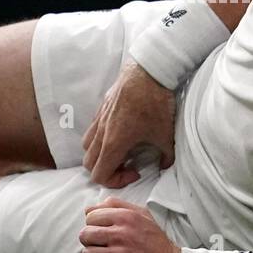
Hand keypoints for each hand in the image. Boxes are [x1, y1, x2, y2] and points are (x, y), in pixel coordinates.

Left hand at [80, 197, 180, 252]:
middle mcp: (122, 233)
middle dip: (91, 241)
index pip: (91, 216)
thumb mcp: (143, 216)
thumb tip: (88, 209)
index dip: (94, 224)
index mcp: (127, 216)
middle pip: (85, 234)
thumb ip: (117, 206)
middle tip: (104, 246)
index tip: (105, 231)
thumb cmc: (156, 243)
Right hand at [81, 60, 175, 187]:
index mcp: (114, 143)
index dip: (115, 181)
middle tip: (127, 165)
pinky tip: (120, 131)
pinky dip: (100, 137)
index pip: (99, 175)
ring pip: (86, 145)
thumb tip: (165, 165)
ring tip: (120, 150)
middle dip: (105, 170)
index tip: (135, 171)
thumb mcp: (166, 135)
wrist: (150, 71)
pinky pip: (92, 128)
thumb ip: (166, 156)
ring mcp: (99, 118)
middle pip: (88, 163)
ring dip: (99, 153)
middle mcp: (101, 132)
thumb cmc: (156, 103)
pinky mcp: (102, 106)